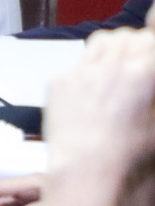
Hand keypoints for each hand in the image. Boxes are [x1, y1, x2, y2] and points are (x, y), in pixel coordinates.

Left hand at [44, 29, 154, 205]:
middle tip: (139, 63)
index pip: (152, 39)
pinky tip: (90, 94)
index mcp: (141, 74)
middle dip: (137, 45)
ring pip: (102, 41)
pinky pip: (77, 66)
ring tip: (116, 69)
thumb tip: (149, 88)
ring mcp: (81, 71)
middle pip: (128, 36)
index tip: (151, 62)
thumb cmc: (127, 154)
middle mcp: (110, 66)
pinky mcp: (59, 81)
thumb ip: (153, 94)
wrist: (84, 169)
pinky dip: (87, 73)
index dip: (154, 49)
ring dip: (113, 49)